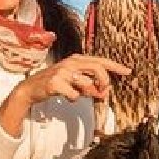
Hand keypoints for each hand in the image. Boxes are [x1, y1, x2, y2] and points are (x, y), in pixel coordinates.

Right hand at [0, 55, 130, 134]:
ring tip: (79, 93)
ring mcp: (62, 72)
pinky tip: (65, 96)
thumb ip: (90, 86)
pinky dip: (73, 98)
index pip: (100, 60)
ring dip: (87, 92)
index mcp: (76, 60)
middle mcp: (70, 63)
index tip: (127, 71)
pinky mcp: (55, 83)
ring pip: (86, 83)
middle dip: (104, 81)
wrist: (31, 89)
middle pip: (97, 68)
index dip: (115, 66)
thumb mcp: (74, 83)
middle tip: (103, 91)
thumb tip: (104, 93)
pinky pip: (74, 94)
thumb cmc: (55, 84)